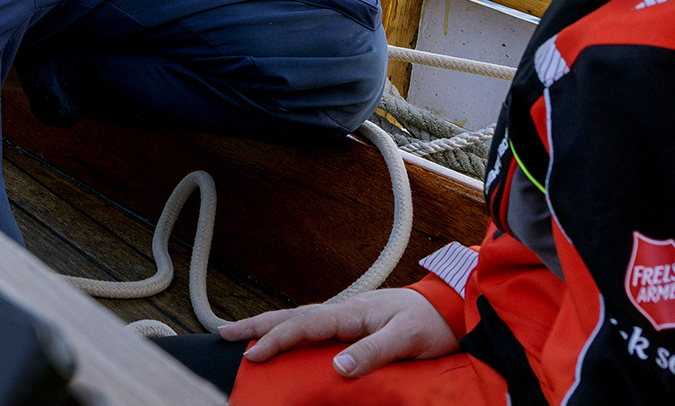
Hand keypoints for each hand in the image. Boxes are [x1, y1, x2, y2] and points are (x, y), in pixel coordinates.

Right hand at [221, 288, 458, 377]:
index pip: (303, 327)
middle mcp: (343, 310)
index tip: (251, 355)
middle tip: (223, 333)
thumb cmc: (429, 324)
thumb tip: (337, 367)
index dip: (275, 341)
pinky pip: (312, 323)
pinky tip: (286, 333)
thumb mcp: (405, 340)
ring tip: (243, 332)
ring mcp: (347, 313)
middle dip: (256, 325)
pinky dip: (290, 327)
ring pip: (299, 317)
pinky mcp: (354, 320)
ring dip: (269, 324)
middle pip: (291, 316)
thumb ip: (371, 353)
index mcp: (350, 314)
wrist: (450, 307)